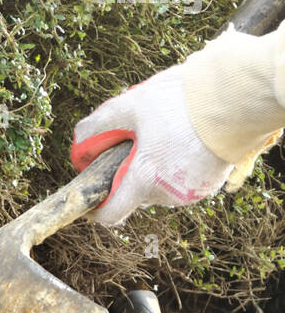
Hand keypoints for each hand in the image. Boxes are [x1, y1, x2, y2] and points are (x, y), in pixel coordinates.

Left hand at [71, 65, 232, 225]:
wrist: (236, 97)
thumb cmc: (182, 100)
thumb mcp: (132, 105)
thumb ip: (99, 126)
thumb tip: (78, 144)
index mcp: (143, 181)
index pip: (111, 215)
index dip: (98, 207)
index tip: (94, 196)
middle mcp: (166, 196)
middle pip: (136, 194)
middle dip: (131, 173)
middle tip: (139, 141)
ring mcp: (190, 194)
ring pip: (160, 187)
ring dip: (156, 168)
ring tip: (167, 135)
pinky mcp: (209, 186)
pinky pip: (182, 182)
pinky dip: (177, 167)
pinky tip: (185, 141)